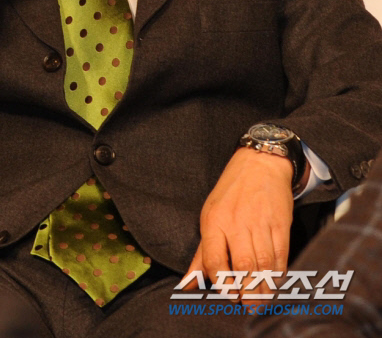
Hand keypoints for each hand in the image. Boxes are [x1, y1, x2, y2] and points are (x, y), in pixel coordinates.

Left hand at [184, 147, 295, 301]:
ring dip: (264, 288)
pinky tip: (275, 281)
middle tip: (248, 304)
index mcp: (214, 221)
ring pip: (263, 265)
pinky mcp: (280, 223)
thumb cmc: (231, 193)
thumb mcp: (209, 215)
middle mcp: (236, 223)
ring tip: (261, 299)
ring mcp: (260, 223)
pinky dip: (278, 274)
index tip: (229, 295)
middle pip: (242, 267)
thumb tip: (187, 284)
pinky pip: (280, 256)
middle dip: (247, 292)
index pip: (214, 261)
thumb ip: (201, 254)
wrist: (259, 164)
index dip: (222, 284)